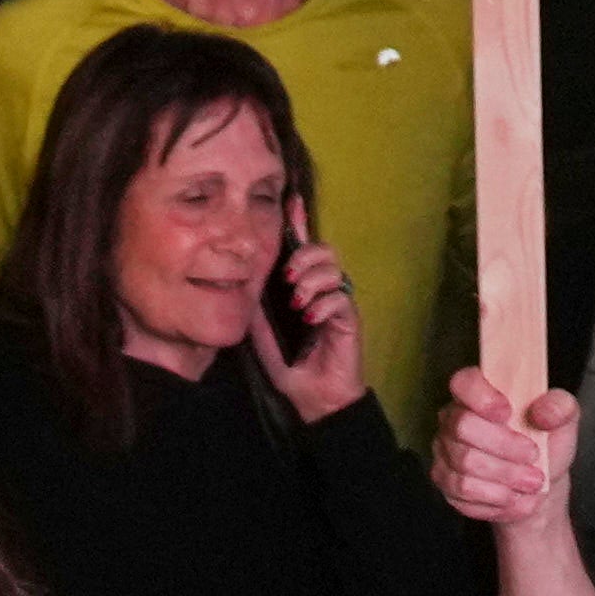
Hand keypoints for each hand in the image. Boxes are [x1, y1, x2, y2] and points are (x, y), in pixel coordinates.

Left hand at [262, 231, 374, 419]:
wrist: (312, 396)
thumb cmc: (289, 362)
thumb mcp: (262, 330)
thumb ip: (257, 303)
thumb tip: (245, 277)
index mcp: (301, 286)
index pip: (302, 248)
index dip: (299, 222)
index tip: (291, 199)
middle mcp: (322, 288)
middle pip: (323, 250)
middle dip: (305, 256)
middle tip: (288, 277)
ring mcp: (338, 301)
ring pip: (333, 268)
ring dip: (312, 280)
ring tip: (298, 303)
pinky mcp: (350, 318)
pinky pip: (340, 296)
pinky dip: (322, 304)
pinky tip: (310, 319)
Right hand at [433, 371, 577, 531]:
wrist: (538, 484)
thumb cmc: (546, 443)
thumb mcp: (564, 420)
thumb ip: (560, 407)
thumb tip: (543, 411)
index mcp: (481, 392)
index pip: (464, 382)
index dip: (482, 397)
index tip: (508, 413)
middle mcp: (455, 418)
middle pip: (463, 427)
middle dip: (504, 446)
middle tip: (533, 456)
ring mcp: (446, 451)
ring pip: (465, 464)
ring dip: (504, 476)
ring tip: (531, 482)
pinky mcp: (446, 482)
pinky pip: (462, 492)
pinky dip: (494, 497)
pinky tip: (513, 496)